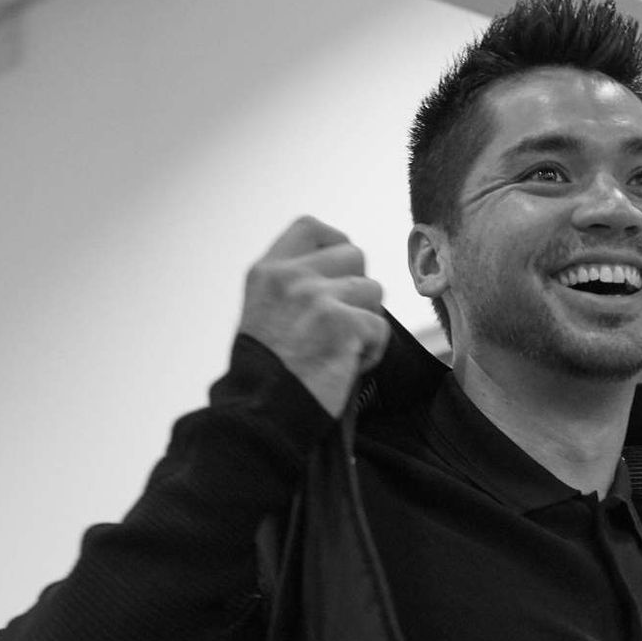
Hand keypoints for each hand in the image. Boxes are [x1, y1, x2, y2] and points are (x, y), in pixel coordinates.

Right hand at [238, 216, 389, 416]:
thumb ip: (295, 285)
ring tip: (341, 349)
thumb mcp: (265, 312)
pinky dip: (371, 352)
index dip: (336, 243)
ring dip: (367, 321)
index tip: (340, 271)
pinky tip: (346, 367)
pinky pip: (380, 328)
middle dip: (358, 288)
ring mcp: (317, 298)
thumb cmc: (267, 372)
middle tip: (342, 321)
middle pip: (354, 254)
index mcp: (267, 272)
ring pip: (374, 290)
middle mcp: (291, 277)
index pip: (311, 227)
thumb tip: (344, 273)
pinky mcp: (343, 324)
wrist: (261, 413)